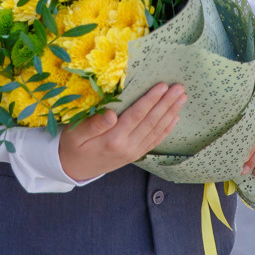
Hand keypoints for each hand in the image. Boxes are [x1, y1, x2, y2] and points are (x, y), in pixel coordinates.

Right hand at [59, 83, 185, 182]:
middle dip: (167, 103)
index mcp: (113, 139)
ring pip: (156, 130)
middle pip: (151, 121)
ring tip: (182, 98)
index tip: (162, 86)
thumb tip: (111, 114)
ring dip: (170, 113)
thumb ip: (94, 125)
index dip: (151, 100)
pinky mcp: (135, 155)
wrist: (73, 169)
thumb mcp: (76, 133)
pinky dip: (166, 129)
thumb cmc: (72, 145)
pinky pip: (154, 141)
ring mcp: (133, 152)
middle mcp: (127, 146)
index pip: (137, 116)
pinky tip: (175, 118)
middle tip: (179, 88)